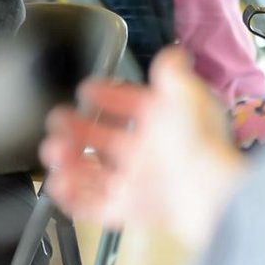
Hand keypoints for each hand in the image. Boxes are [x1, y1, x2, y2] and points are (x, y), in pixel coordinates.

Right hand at [38, 49, 243, 248]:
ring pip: (94, 173)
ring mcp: (137, 182)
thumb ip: (173, 72)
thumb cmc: (202, 144)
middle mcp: (148, 153)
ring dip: (69, 162)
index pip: (130, 105)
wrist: (212, 194)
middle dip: (76, 128)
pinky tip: (58, 185)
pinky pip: (94, 206)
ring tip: (52, 151)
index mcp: (162, 125)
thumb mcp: (186, 96)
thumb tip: (173, 55)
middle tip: (57, 121)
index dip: (108, 95)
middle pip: (104, 139)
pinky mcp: (130, 210)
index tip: (87, 90)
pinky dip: (73, 198)